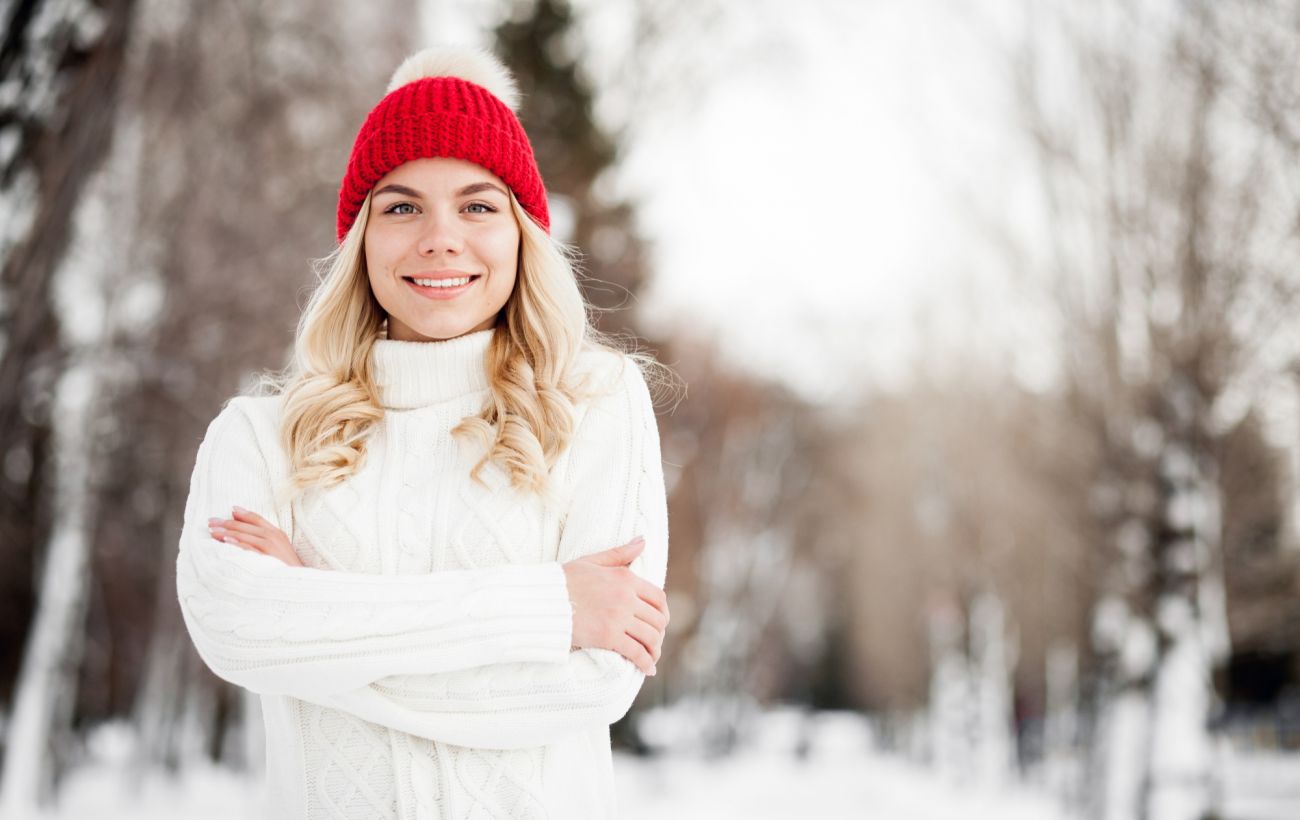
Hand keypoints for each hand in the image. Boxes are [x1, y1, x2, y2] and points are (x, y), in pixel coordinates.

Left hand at [208, 506, 303, 567]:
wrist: (299, 583)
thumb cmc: (287, 568)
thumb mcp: (281, 548)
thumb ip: (266, 538)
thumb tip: (248, 532)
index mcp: (277, 533)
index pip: (257, 518)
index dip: (243, 513)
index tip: (230, 510)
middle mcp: (273, 537)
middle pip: (246, 526)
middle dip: (226, 523)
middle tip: (211, 522)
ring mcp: (269, 547)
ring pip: (243, 535)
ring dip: (226, 532)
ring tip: (212, 532)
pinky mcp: (265, 558)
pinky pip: (247, 548)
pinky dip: (236, 543)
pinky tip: (225, 541)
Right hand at [561, 537, 668, 675]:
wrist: (542, 600)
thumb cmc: (564, 580)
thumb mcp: (592, 560)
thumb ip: (620, 554)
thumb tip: (642, 541)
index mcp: (625, 578)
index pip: (658, 597)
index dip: (663, 612)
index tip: (660, 622)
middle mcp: (626, 597)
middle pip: (657, 619)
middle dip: (659, 634)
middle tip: (654, 643)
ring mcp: (619, 617)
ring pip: (651, 637)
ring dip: (655, 650)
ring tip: (651, 658)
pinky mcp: (609, 637)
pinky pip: (636, 652)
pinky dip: (645, 662)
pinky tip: (646, 669)